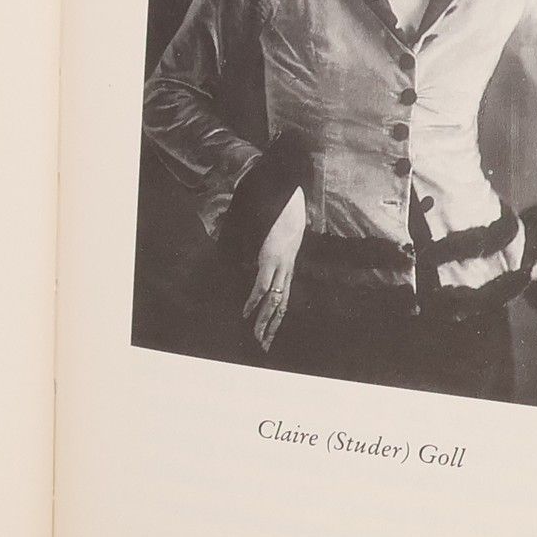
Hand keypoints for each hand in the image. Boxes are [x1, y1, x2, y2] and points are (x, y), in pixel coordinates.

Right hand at [242, 186, 307, 352]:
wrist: (289, 191)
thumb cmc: (284, 205)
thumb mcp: (281, 228)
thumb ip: (273, 239)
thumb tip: (263, 244)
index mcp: (288, 262)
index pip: (285, 295)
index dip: (278, 314)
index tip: (271, 331)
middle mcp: (286, 266)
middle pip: (281, 304)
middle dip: (272, 326)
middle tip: (265, 345)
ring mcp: (279, 262)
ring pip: (274, 300)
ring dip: (264, 320)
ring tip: (258, 338)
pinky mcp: (271, 256)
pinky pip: (263, 284)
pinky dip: (254, 301)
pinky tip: (247, 313)